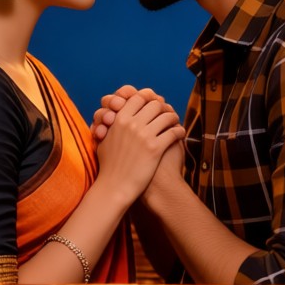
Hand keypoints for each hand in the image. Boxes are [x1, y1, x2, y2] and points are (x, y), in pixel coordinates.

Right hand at [95, 92, 184, 206]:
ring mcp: (144, 135)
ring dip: (173, 118)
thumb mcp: (104, 140)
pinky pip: (173, 132)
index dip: (148, 100)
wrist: (115, 187)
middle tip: (167, 113)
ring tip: (175, 122)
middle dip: (163, 107)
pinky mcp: (155, 148)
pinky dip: (179, 131)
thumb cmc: (109, 166)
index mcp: (119, 119)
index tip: (154, 104)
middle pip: (155, 104)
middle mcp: (132, 124)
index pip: (138, 98)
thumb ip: (111, 125)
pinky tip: (180, 134)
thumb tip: (116, 115)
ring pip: (167, 116)